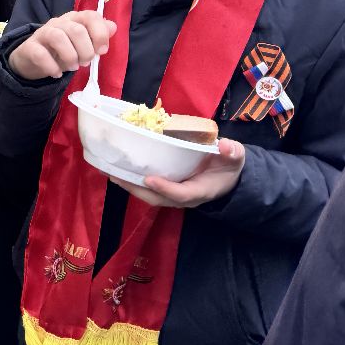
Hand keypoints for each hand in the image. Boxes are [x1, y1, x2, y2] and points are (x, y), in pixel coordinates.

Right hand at [9, 10, 116, 80]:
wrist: (32, 59)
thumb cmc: (62, 51)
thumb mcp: (82, 44)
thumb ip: (97, 36)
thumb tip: (112, 27)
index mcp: (74, 19)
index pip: (90, 16)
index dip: (100, 34)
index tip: (101, 51)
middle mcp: (59, 22)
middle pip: (76, 30)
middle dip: (86, 51)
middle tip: (85, 63)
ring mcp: (42, 33)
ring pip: (58, 38)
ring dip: (70, 56)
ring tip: (73, 68)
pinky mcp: (30, 46)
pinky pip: (40, 54)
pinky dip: (52, 66)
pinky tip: (57, 73)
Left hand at [113, 139, 245, 206]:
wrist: (229, 177)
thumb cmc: (230, 166)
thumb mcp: (236, 158)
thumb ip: (233, 152)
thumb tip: (227, 146)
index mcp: (201, 190)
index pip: (181, 194)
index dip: (166, 188)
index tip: (149, 178)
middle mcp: (184, 196)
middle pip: (157, 198)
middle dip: (135, 188)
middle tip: (114, 175)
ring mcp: (174, 194)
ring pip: (148, 195)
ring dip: (128, 184)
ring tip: (108, 171)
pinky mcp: (167, 188)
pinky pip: (147, 188)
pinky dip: (131, 180)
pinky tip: (116, 169)